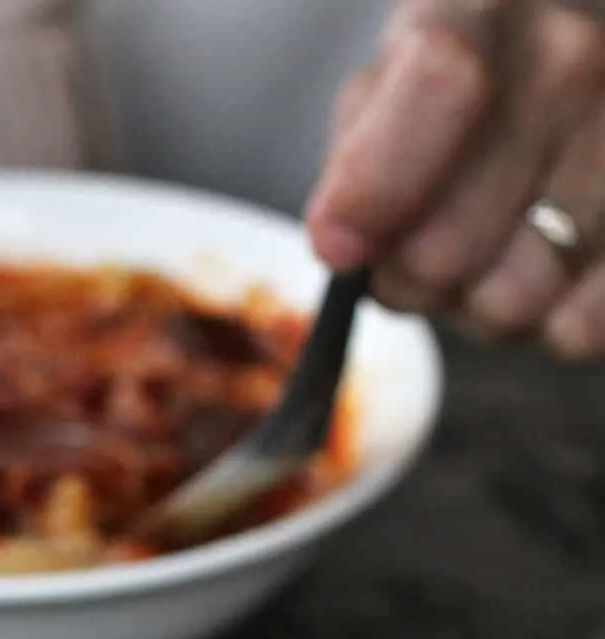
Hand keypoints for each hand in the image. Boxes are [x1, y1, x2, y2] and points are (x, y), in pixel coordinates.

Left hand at [306, 0, 604, 355]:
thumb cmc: (448, 109)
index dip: (378, 184)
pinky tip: (550, 281)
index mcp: (486, 7)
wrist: (558, 97)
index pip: (442, 79)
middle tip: (424, 249)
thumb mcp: (383, 100)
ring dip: (480, 306)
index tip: (341, 245)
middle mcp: (570, 57)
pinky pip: (580, 325)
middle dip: (414, 276)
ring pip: (511, 297)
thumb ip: (355, 163)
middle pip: (450, 240)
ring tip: (492, 256)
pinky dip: (550, 325)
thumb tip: (340, 240)